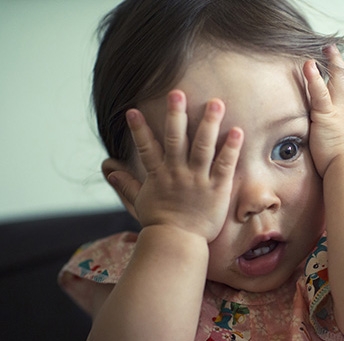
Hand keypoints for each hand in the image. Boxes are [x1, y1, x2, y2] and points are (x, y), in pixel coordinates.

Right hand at [108, 90, 242, 241]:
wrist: (178, 244)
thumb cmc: (159, 224)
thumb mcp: (139, 202)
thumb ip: (125, 184)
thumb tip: (107, 169)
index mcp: (158, 176)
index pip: (146, 148)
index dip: (139, 129)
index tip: (132, 110)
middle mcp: (177, 173)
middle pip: (175, 139)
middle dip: (176, 115)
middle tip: (177, 93)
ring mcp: (198, 179)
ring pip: (203, 146)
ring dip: (209, 123)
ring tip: (215, 103)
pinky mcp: (217, 188)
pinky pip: (224, 165)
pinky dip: (230, 148)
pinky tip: (237, 131)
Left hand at [303, 45, 343, 176]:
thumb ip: (340, 158)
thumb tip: (343, 171)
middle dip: (342, 69)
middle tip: (337, 53)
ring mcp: (338, 112)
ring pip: (336, 82)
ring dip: (332, 63)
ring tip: (326, 48)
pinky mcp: (325, 114)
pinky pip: (319, 92)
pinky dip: (313, 77)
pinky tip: (308, 64)